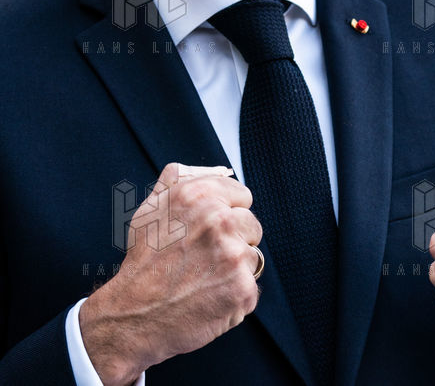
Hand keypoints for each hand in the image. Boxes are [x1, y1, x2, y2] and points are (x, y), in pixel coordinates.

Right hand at [80, 163, 261, 384]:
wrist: (134, 315)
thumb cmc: (143, 262)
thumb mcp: (150, 210)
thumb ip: (176, 181)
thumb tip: (200, 168)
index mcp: (200, 195)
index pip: (243, 195)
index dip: (228, 212)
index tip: (213, 229)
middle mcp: (220, 220)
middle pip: (252, 224)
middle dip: (235, 239)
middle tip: (206, 258)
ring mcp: (234, 255)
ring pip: (252, 257)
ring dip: (234, 269)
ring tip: (203, 279)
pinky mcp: (242, 288)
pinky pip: (251, 287)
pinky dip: (234, 296)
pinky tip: (210, 298)